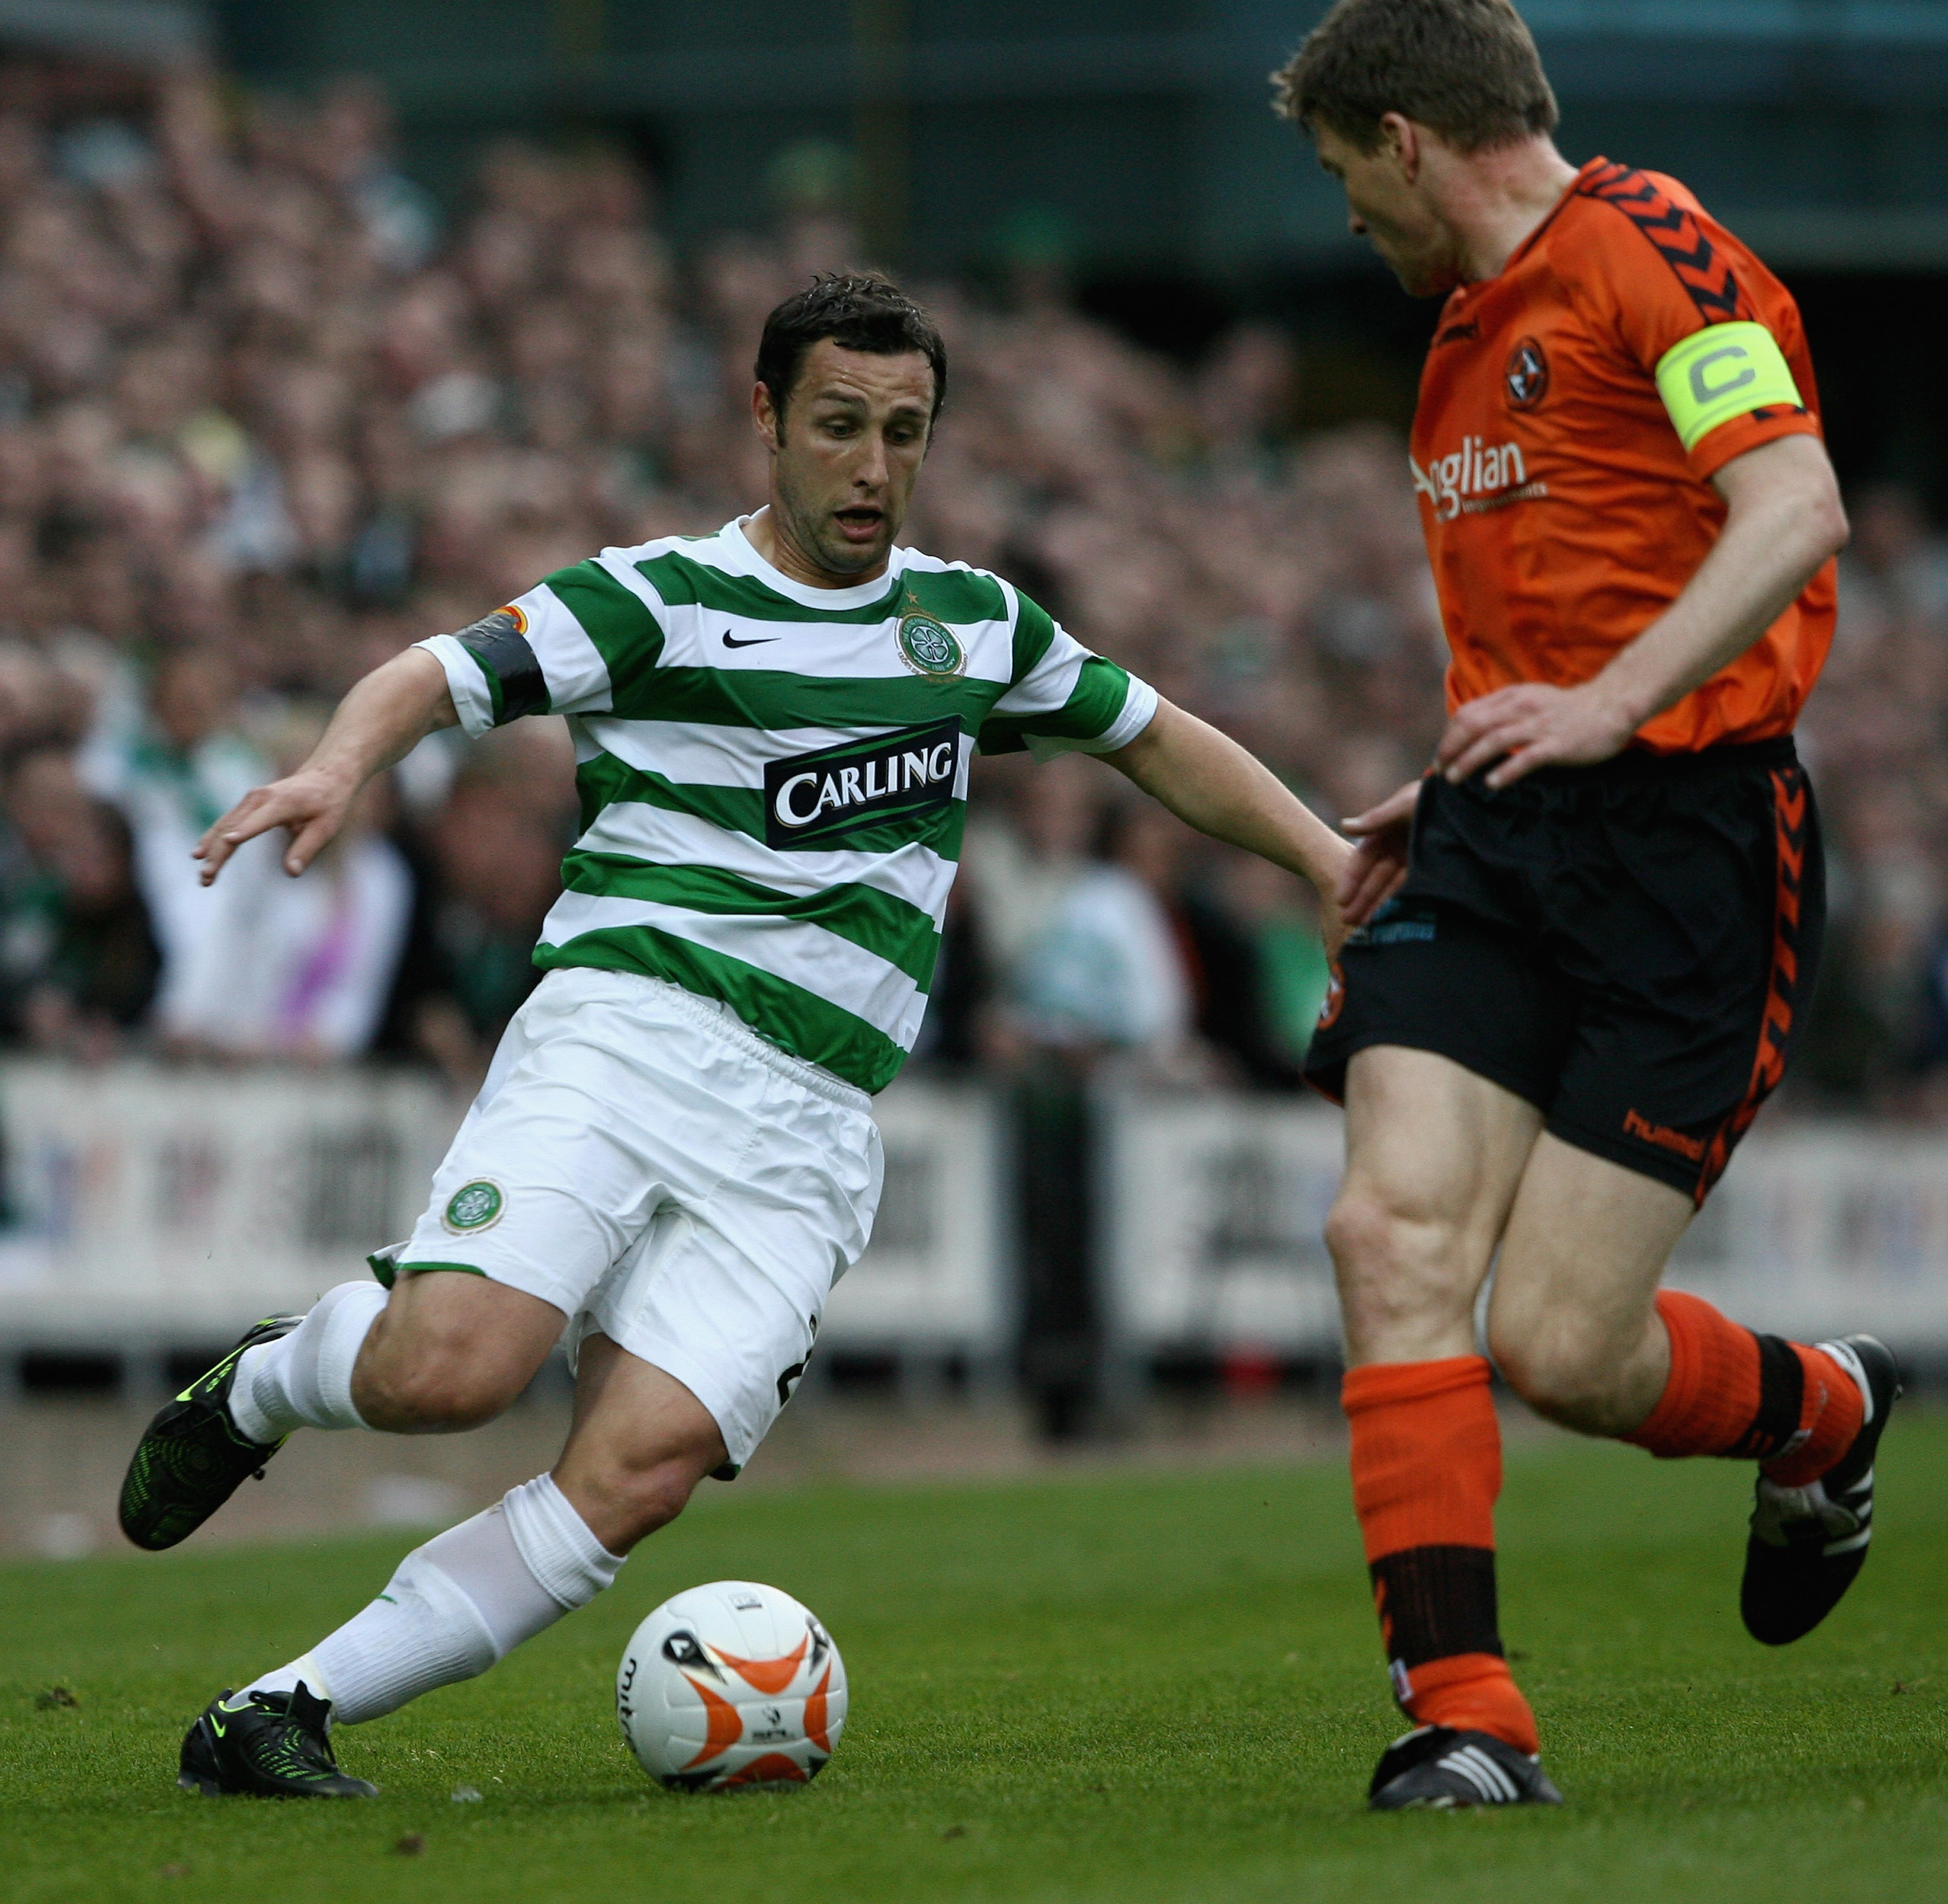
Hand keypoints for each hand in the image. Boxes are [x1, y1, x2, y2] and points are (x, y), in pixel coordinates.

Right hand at [193, 769, 352, 883]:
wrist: (325, 775)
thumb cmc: (328, 804)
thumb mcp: (326, 828)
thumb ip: (306, 849)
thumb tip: (291, 872)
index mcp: (282, 803)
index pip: (259, 820)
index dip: (245, 831)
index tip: (229, 842)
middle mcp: (260, 798)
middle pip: (233, 828)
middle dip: (218, 853)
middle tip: (207, 877)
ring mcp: (250, 799)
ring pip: (224, 826)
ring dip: (210, 850)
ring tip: (204, 877)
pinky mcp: (246, 804)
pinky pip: (226, 823)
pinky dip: (213, 839)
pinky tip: (200, 854)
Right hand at [1337, 779, 1419, 928]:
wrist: (1470, 800)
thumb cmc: (1433, 797)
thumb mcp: (1405, 804)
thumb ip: (1377, 818)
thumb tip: (1344, 826)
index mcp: (1386, 831)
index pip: (1363, 859)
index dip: (1352, 879)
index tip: (1341, 899)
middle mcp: (1397, 847)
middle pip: (1376, 877)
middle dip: (1362, 899)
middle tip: (1348, 920)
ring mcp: (1414, 859)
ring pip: (1392, 887)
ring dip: (1379, 906)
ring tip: (1366, 927)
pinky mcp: (1432, 869)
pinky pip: (1413, 889)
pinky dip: (1402, 903)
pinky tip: (1392, 919)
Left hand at [1434, 679, 1638, 788]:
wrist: (1612, 706)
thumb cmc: (1567, 709)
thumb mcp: (1530, 699)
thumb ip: (1503, 710)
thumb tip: (1473, 729)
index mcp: (1512, 697)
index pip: (1469, 713)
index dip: (1449, 735)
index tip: (1441, 755)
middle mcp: (1522, 708)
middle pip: (1475, 726)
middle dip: (1451, 749)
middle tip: (1439, 770)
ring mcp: (1540, 726)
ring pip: (1494, 741)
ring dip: (1469, 761)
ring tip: (1454, 778)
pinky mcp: (1557, 745)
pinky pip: (1527, 757)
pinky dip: (1506, 770)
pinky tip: (1492, 784)